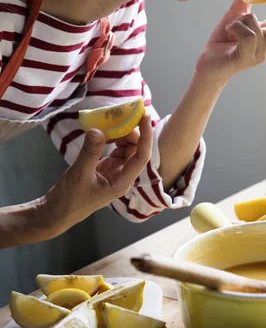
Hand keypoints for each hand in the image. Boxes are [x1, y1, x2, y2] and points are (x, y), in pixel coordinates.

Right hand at [43, 114, 152, 236]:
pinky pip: (115, 150)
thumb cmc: (70, 199)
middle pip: (136, 150)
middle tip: (122, 115)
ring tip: (112, 121)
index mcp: (122, 182)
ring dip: (122, 134)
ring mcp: (115, 172)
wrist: (57, 212)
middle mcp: (122, 176)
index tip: (144, 116)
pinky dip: (112, 139)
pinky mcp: (106, 168)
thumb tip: (98, 130)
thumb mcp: (79, 174)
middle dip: (132, 132)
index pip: (141, 156)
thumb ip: (90, 151)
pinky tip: (104, 131)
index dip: (145, 136)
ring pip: (126, 149)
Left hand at [196, 0, 265, 81]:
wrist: (208, 63)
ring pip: (257, 25)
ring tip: (231, 25)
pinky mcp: (246, 60)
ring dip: (241, 18)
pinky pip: (247, 36)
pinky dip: (235, 28)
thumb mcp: (236, 11)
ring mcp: (259, 54)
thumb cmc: (224, 39)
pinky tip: (229, 32)